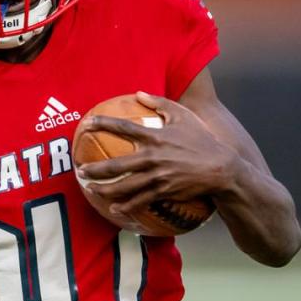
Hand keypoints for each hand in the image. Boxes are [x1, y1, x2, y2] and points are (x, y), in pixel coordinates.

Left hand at [76, 91, 238, 216]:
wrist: (220, 168)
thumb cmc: (201, 139)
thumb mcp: (182, 115)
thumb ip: (159, 102)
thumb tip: (138, 92)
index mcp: (154, 136)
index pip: (123, 128)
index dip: (103, 124)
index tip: (86, 123)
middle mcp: (152, 157)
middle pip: (116, 164)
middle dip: (95, 169)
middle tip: (80, 170)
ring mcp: (157, 176)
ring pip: (124, 186)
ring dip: (104, 189)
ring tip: (90, 189)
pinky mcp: (163, 191)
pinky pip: (140, 200)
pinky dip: (125, 205)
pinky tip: (113, 208)